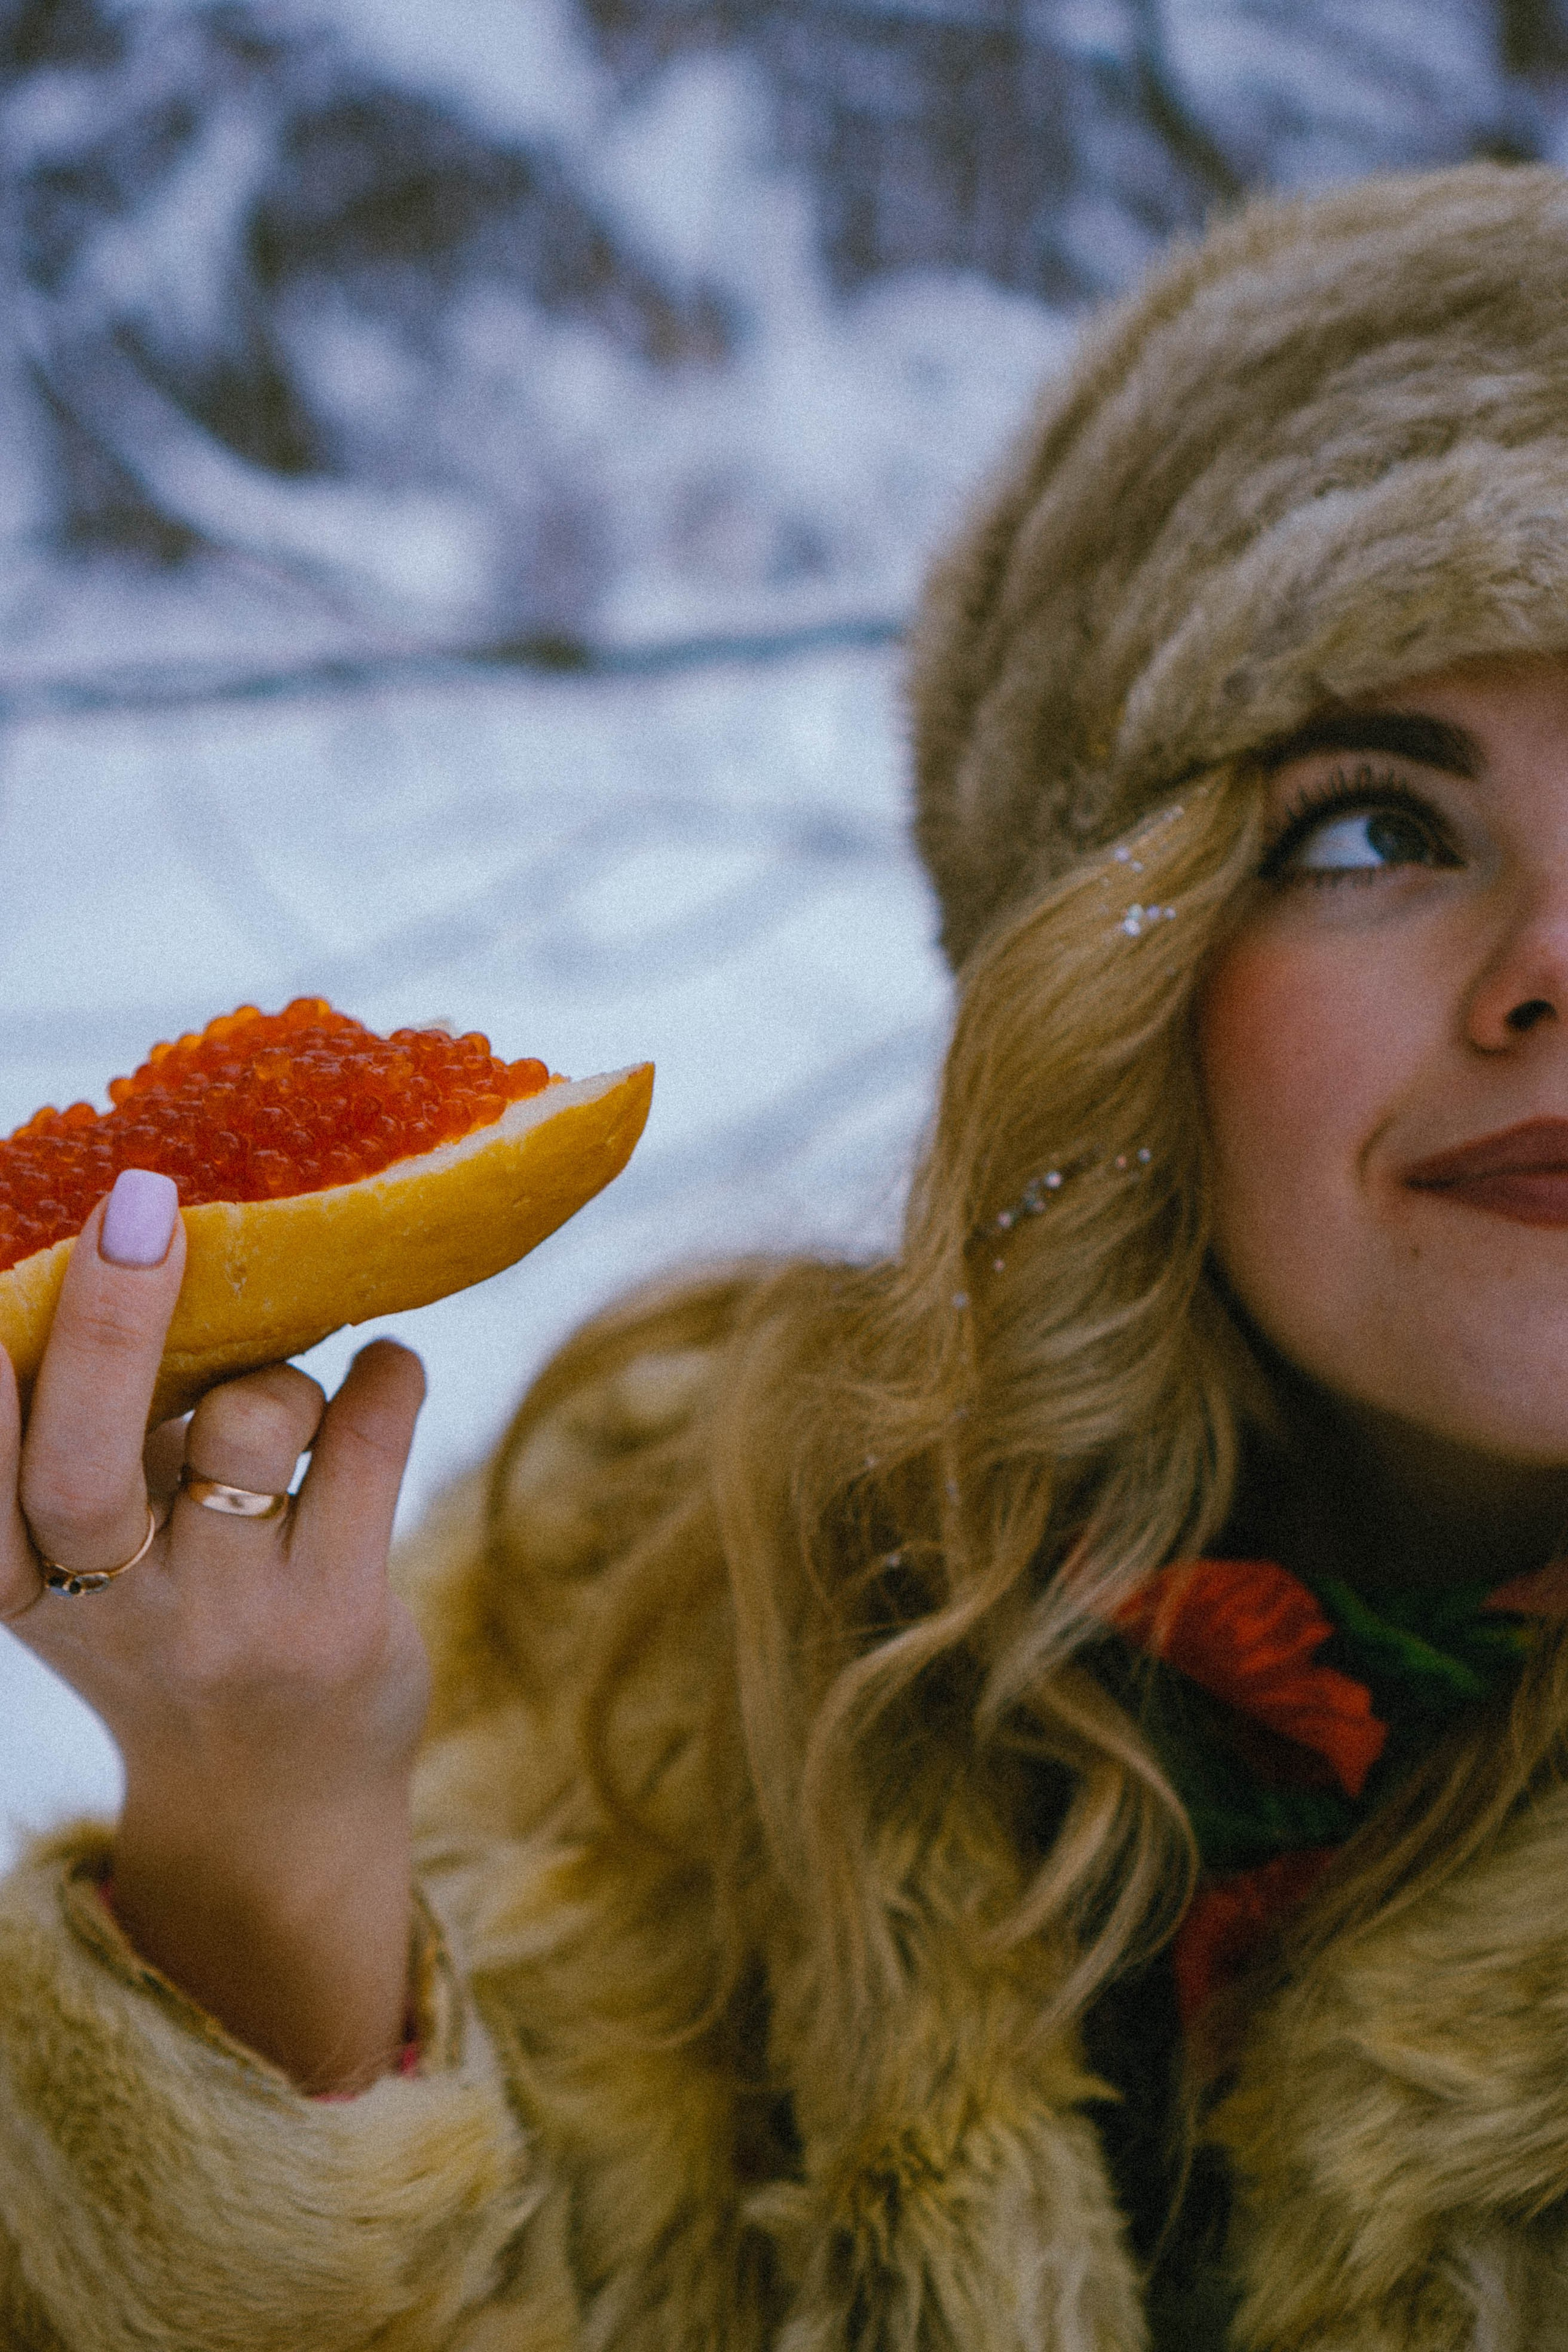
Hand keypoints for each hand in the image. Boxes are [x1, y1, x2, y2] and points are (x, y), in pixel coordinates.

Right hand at [0, 1171, 429, 2091]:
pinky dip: (384, 1378)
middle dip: (109, 1326)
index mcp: (33, 1591)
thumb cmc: (174, 1637)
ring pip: (251, 1427)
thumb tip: (117, 1260)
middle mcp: (118, 1612)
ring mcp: (233, 1621)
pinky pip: (369, 1445)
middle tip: (141, 1208)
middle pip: (84, 1465)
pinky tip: (384, 1372)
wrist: (276, 1805)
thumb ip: (86, 1445)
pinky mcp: (342, 1621)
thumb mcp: (95, 1568)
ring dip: (281, 1373)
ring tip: (292, 1400)